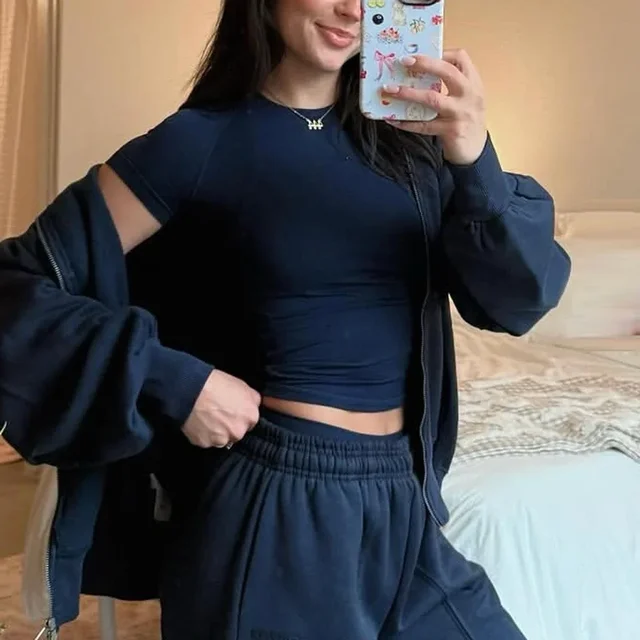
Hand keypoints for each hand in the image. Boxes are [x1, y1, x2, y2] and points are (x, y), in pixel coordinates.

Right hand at [182, 370, 260, 447]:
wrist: (191, 390)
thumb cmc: (216, 384)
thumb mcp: (242, 385)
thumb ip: (252, 399)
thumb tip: (254, 404)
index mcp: (251, 416)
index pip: (250, 421)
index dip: (240, 415)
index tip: (232, 411)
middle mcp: (238, 431)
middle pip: (236, 433)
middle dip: (229, 426)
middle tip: (218, 413)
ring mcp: (222, 439)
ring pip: (222, 440)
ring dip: (216, 432)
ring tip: (207, 417)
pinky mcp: (205, 443)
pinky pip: (206, 441)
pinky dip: (203, 434)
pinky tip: (199, 422)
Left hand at [382, 49, 487, 165]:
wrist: (475, 150)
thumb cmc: (465, 120)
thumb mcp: (465, 98)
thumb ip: (450, 85)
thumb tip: (416, 72)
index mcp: (472, 83)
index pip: (461, 58)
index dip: (441, 52)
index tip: (420, 53)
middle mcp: (469, 95)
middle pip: (447, 72)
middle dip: (424, 64)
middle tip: (403, 61)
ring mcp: (460, 113)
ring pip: (432, 99)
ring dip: (409, 93)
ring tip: (390, 89)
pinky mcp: (451, 131)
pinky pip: (424, 125)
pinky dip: (407, 122)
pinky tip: (393, 119)